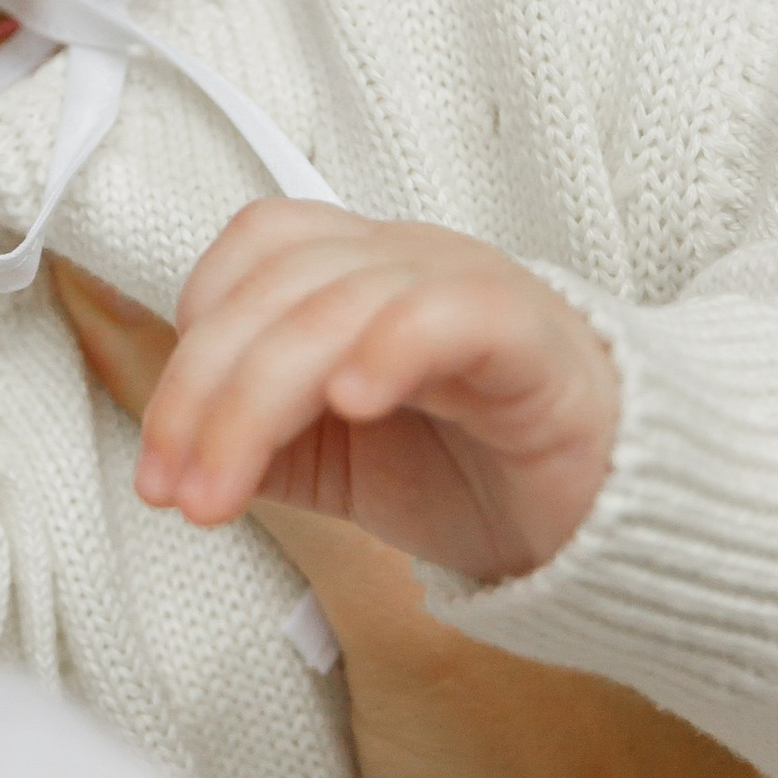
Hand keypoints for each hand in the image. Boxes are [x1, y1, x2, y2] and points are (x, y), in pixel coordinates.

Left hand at [133, 203, 618, 582]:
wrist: (614, 522)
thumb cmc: (478, 474)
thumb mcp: (338, 464)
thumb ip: (263, 444)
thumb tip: (176, 455)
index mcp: (358, 273)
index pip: (252, 256)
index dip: (190, 343)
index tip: (162, 459)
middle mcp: (408, 261)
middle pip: (276, 286)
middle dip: (202, 394)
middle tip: (174, 493)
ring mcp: (469, 289)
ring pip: (338, 303)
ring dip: (257, 401)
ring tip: (222, 494)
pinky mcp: (535, 340)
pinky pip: (452, 312)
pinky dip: (391, 348)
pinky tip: (351, 405)